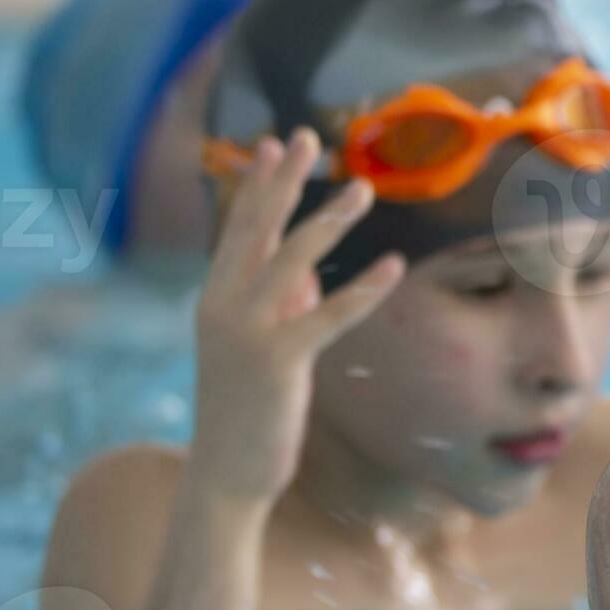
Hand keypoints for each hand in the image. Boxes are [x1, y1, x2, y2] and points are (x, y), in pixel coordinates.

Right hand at [188, 132, 404, 502]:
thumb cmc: (248, 408)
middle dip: (283, 181)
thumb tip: (310, 274)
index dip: (259, 186)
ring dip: (329, 221)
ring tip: (364, 188)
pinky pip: (327, 317)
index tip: (274, 143)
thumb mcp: (263, 347)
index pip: (239, 230)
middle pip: (256, 230)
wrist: (226, 473)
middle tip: (306, 137)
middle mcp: (222, 306)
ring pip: (290, 261)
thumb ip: (282, 307)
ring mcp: (246, 332)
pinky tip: (394, 265)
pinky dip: (362, 289)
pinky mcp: (276, 363)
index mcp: (216, 298)